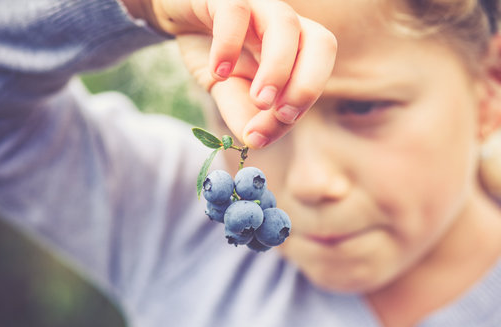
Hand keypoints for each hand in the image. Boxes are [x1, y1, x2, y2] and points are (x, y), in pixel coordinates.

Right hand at [122, 0, 336, 147]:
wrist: (179, 20)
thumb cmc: (216, 54)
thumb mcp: (230, 91)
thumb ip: (244, 113)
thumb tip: (255, 140)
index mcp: (296, 48)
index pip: (316, 73)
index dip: (301, 103)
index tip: (268, 132)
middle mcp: (285, 25)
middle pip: (321, 43)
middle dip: (308, 85)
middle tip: (282, 115)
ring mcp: (258, 6)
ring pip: (285, 24)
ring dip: (277, 69)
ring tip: (258, 100)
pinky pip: (235, 12)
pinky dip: (229, 45)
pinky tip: (219, 71)